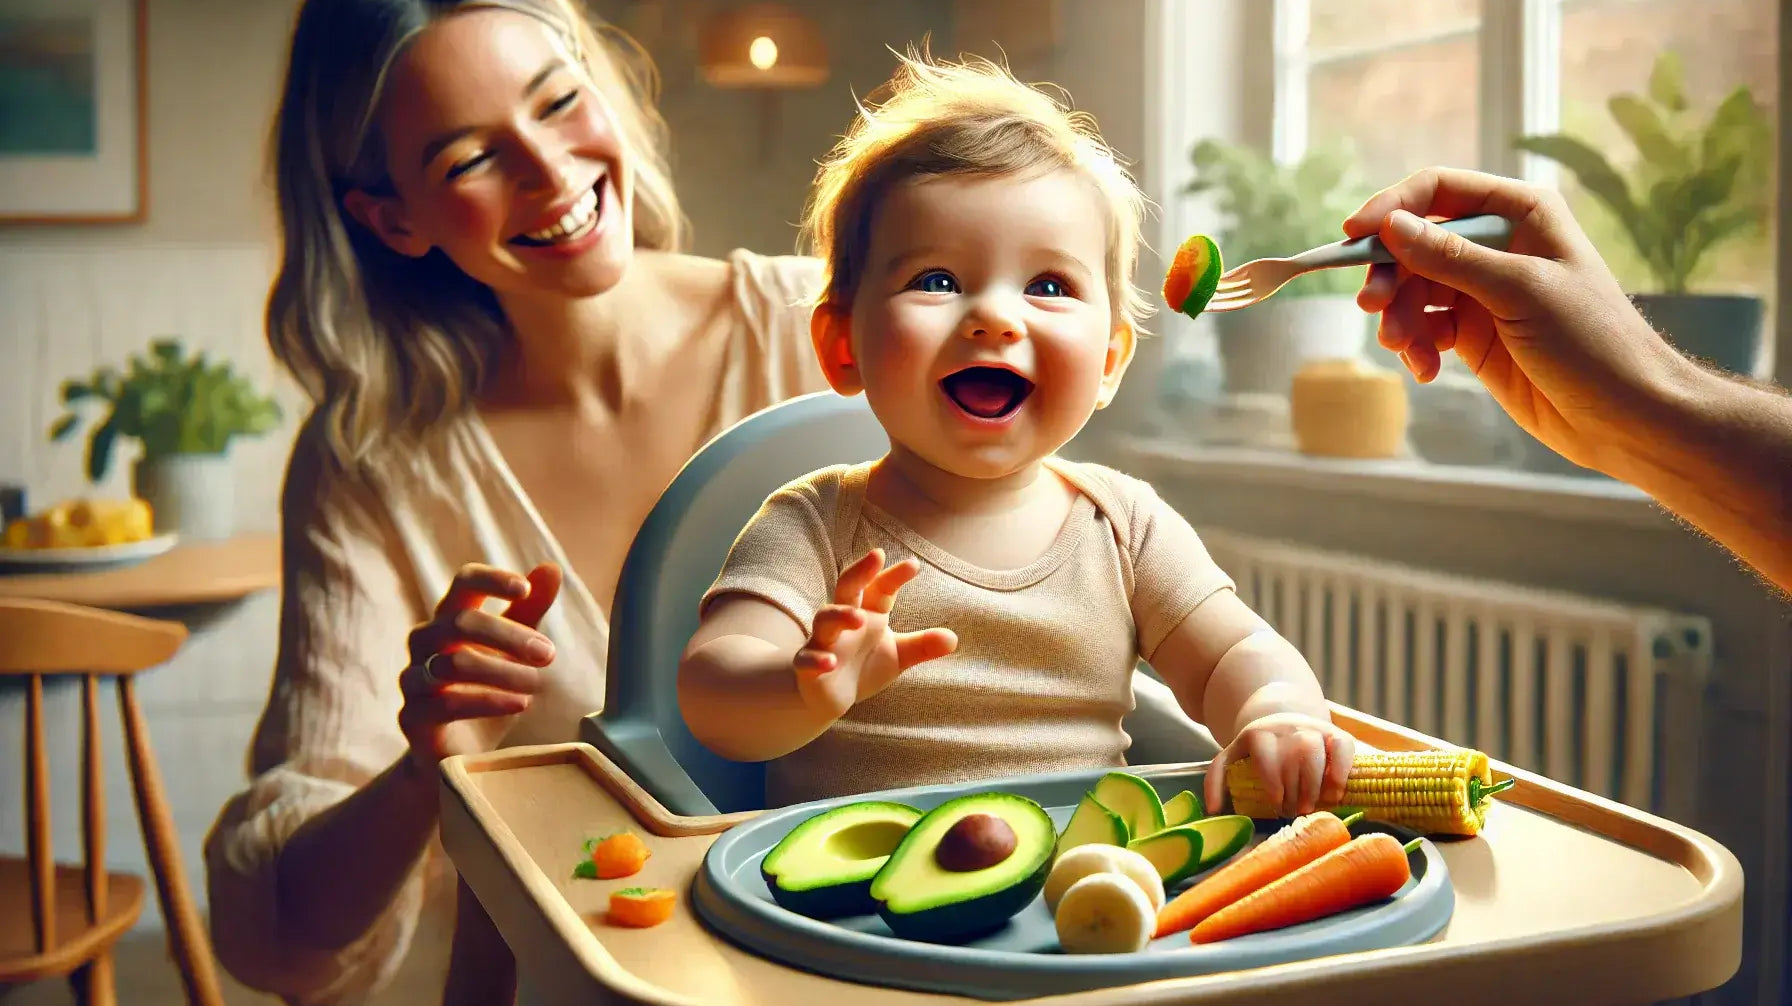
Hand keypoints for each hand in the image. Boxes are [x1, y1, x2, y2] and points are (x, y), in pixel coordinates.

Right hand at [398, 562, 561, 772]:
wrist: (456, 753)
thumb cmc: (486, 691)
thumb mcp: (512, 650)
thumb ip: (529, 611)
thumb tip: (551, 568)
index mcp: (449, 619)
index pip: (464, 583)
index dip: (491, 580)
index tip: (525, 589)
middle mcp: (425, 642)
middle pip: (460, 622)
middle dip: (509, 636)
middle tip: (548, 655)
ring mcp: (414, 678)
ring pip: (454, 663)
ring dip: (502, 672)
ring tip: (536, 683)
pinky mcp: (412, 716)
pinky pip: (447, 703)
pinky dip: (488, 701)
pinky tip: (519, 704)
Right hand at [793, 548, 956, 720]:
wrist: (828, 697)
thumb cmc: (863, 666)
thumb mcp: (897, 656)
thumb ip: (921, 646)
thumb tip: (953, 639)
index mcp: (867, 613)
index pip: (880, 588)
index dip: (894, 576)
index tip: (914, 565)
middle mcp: (844, 621)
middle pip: (847, 588)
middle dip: (860, 572)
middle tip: (875, 556)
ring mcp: (824, 642)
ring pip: (825, 620)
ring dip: (840, 616)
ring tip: (859, 619)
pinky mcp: (808, 667)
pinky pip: (806, 659)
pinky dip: (815, 659)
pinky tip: (829, 663)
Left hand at [1205, 711, 1354, 817]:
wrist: (1283, 721)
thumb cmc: (1257, 751)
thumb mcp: (1232, 757)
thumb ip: (1217, 779)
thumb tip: (1212, 810)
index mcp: (1258, 734)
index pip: (1266, 755)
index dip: (1272, 781)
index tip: (1275, 803)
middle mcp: (1287, 728)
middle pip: (1292, 758)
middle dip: (1295, 790)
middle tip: (1294, 812)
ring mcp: (1312, 729)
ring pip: (1315, 752)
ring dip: (1315, 784)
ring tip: (1313, 806)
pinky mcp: (1336, 734)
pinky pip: (1342, 746)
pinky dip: (1341, 770)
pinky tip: (1336, 792)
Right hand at [1343, 166, 1685, 474]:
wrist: (1626, 416)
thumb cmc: (1593, 342)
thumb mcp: (1521, 292)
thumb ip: (1453, 259)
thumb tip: (1391, 227)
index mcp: (1521, 214)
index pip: (1438, 191)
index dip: (1392, 208)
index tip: (1353, 235)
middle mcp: (1498, 245)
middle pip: (1414, 243)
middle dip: (1390, 276)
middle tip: (1373, 309)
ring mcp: (1483, 291)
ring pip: (1412, 290)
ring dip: (1400, 319)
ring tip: (1405, 350)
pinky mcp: (1474, 335)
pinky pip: (1424, 328)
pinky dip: (1415, 347)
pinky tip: (1426, 369)